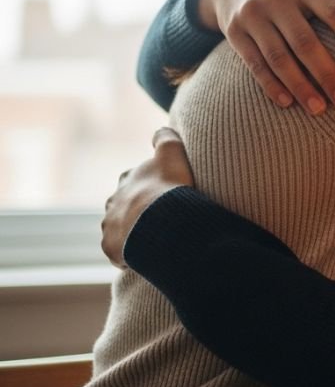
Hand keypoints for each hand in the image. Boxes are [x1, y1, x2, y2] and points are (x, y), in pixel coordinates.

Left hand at [101, 128, 195, 267]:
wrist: (159, 221)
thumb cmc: (168, 187)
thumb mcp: (172, 154)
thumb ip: (166, 139)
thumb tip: (161, 129)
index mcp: (127, 180)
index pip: (133, 181)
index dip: (148, 187)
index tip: (162, 193)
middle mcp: (113, 201)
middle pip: (124, 206)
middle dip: (136, 211)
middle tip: (159, 219)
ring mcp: (110, 225)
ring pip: (119, 229)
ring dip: (132, 234)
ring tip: (153, 241)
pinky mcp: (111, 247)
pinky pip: (118, 252)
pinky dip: (128, 254)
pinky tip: (145, 257)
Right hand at [199, 0, 334, 113]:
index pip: (334, 10)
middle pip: (304, 41)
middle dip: (326, 73)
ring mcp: (252, 15)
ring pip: (278, 57)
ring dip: (300, 86)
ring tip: (320, 110)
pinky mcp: (235, 33)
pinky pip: (254, 63)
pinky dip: (271, 85)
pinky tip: (288, 104)